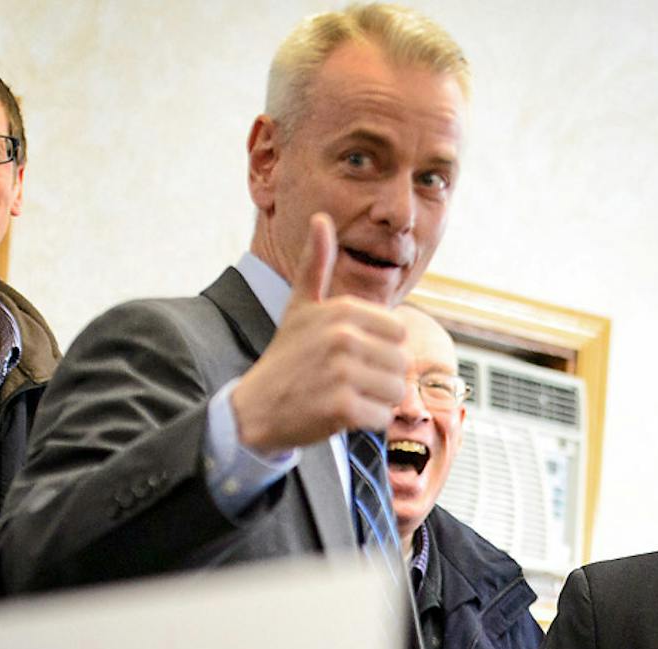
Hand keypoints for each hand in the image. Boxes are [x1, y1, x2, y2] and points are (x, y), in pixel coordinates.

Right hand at [230, 213, 409, 453]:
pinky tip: (340, 415)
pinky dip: (366, 422)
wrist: (256, 407)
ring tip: (345, 396)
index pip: (399, 333)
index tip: (353, 356)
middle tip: (347, 381)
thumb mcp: (300, 306)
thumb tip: (320, 218)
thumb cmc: (286, 356)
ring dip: (376, 401)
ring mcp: (341, 373)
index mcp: (341, 311)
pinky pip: (381, 417)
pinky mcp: (341, 407)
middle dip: (381, 379)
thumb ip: (315, 264)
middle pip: (401, 364)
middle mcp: (343, 338)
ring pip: (395, 392)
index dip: (382, 349)